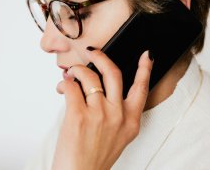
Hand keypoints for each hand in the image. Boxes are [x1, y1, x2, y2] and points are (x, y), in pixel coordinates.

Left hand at [53, 48, 153, 169]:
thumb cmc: (94, 158)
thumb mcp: (116, 136)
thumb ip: (115, 112)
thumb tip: (98, 85)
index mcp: (131, 122)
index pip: (141, 88)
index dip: (145, 69)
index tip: (148, 55)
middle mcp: (118, 116)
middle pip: (114, 73)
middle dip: (101, 56)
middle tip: (92, 51)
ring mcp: (99, 114)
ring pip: (88, 76)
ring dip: (77, 70)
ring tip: (70, 75)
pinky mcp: (78, 115)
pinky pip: (71, 86)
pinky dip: (64, 83)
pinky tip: (62, 88)